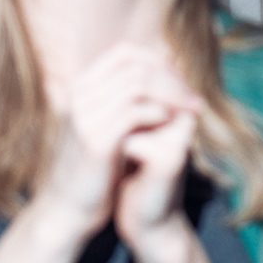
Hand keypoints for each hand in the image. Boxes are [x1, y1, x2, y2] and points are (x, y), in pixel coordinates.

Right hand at [34, 42, 201, 246]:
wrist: (69, 209)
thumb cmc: (93, 169)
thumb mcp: (104, 127)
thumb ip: (121, 103)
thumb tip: (158, 80)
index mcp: (80, 88)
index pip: (125, 53)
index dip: (158, 62)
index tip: (181, 83)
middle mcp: (79, 95)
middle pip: (135, 66)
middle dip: (171, 80)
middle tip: (194, 100)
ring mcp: (84, 115)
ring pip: (138, 84)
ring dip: (171, 96)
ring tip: (189, 113)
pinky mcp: (94, 139)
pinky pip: (135, 112)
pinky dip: (159, 114)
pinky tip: (171, 125)